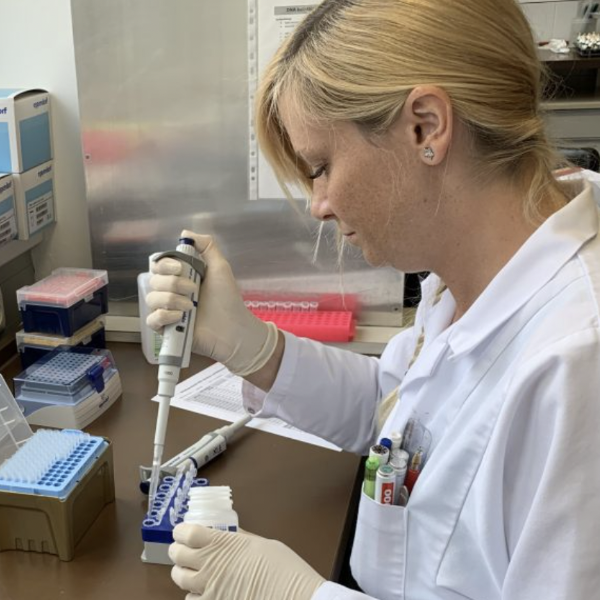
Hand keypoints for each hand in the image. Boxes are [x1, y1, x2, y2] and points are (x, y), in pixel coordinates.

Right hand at [145, 231, 277, 376]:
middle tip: (193, 290)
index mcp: (180, 277)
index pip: (158, 265)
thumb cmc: (227, 299)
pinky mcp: (166, 329)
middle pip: (153, 280)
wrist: (233, 328)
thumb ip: (206, 247)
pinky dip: (164, 316)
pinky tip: (180, 317)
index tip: (179, 268)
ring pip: (151, 299)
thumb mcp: (220, 267)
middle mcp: (170, 292)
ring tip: (191, 307)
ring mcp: (167, 311)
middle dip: (173, 283)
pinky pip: (151, 319)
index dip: (164, 264)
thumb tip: (186, 233)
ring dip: (171, 300)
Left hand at [169, 523, 324, 599]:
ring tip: (191, 571)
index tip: (183, 531)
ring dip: (182, 573)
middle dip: (177, 551)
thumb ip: (239, 539)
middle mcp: (210, 565)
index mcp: (222, 543)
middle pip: (177, 555)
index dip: (181, 531)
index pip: (187, 533)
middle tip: (183, 549)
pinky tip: (202, 593)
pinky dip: (193, 596)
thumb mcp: (261, 543)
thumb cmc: (282, 567)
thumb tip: (230, 533)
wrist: (293, 596)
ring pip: (179, 580)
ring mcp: (210, 589)